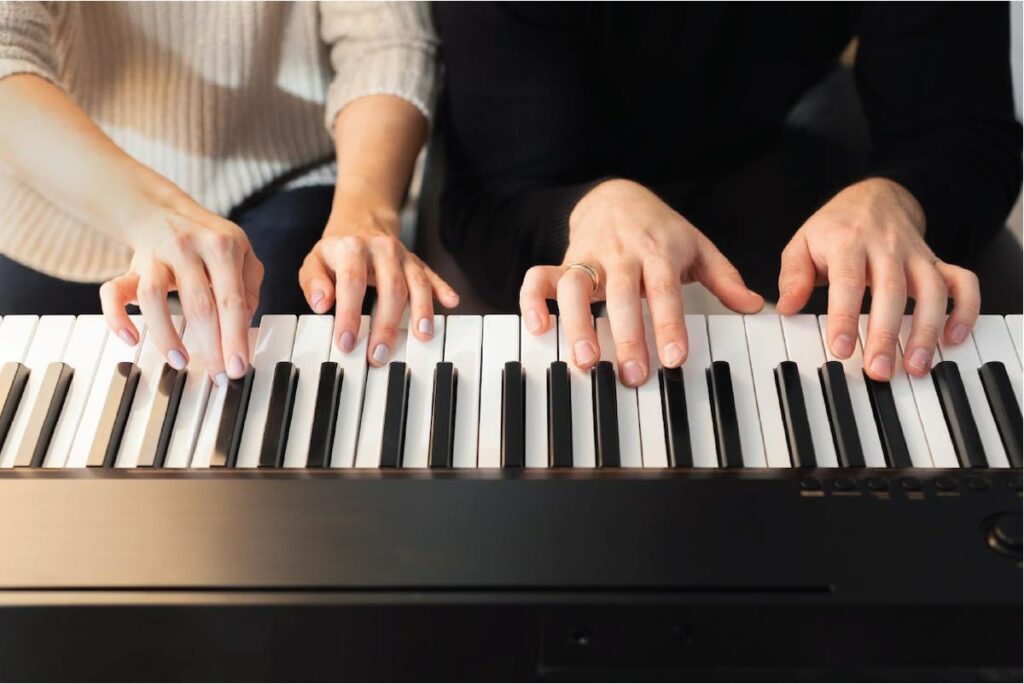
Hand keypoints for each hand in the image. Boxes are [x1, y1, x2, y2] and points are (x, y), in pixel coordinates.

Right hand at [100, 189, 263, 384]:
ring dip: (165, 334)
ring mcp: (155, 256)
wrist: (162, 210)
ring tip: (179, 361)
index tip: (238, 367)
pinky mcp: (130, 267)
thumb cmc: (209, 239)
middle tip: (217, 375)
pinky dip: (116, 317)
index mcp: (222, 246)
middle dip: (209, 345)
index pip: (231, 299)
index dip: (235, 336)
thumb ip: (250, 285)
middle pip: (198, 303)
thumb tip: (244, 323)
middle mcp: (187, 248)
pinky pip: (112, 292)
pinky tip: (130, 339)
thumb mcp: (242, 251)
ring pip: (153, 297)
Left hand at [299, 197, 458, 365]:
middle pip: (390, 287)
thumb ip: (313, 282)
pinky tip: (451, 302)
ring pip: (416, 282)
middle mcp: (381, 249)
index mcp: (352, 248)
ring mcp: (403, 255)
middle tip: (380, 354)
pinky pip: (432, 275)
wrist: (361, 222)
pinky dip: (443, 288)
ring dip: (421, 310)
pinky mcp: (417, 262)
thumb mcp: (314, 262)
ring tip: (422, 336)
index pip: (351, 282)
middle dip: (387, 324)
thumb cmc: (336, 252)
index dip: (350, 313)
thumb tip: (321, 304)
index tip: (347, 341)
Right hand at [520, 179, 763, 386]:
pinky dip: (533, 300)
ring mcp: (589, 257)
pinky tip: (538, 328)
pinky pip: (539, 277)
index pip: (665, 290)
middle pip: (621, 294)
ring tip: (585, 360)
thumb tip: (753, 305)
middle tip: (632, 374)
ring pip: (575, 286)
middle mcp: (621, 254)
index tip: (675, 357)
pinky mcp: (562, 260)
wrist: (616, 195)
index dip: (669, 323)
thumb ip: (724, 277)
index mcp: (658, 252)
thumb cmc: (659, 229)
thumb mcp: (696, 246)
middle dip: (627, 335)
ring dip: (577, 323)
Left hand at [777, 178, 979, 379]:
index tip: (841, 349)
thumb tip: (786, 308)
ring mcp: (916, 255)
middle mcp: (886, 247)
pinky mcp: (938, 262)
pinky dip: (966, 308)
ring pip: (932, 290)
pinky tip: (955, 337)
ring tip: (916, 366)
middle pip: (892, 291)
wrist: (875, 197)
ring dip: (927, 330)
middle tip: (878, 371)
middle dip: (886, 334)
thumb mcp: (802, 244)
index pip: (847, 282)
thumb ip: (794, 276)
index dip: (845, 317)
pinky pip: (963, 282)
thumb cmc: (834, 229)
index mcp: (848, 242)